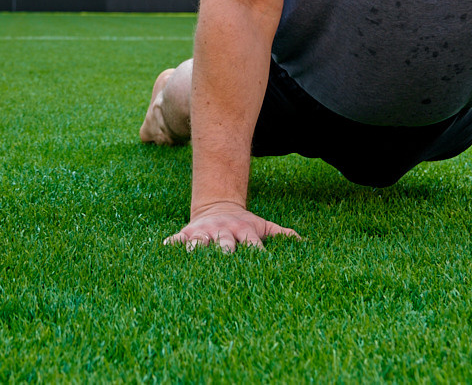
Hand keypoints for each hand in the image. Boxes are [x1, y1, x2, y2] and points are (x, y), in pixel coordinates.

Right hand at [165, 201, 300, 252]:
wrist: (218, 206)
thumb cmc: (244, 225)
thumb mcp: (263, 226)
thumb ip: (283, 236)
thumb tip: (305, 244)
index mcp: (244, 232)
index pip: (252, 245)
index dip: (256, 254)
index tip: (259, 265)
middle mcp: (223, 232)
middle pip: (224, 244)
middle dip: (225, 252)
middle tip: (226, 260)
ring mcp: (204, 233)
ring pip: (199, 243)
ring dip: (197, 250)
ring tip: (194, 256)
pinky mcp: (186, 234)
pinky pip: (177, 241)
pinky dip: (172, 246)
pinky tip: (166, 252)